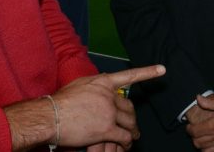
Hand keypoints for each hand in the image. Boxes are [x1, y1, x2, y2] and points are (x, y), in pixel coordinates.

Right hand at [6, 64, 164, 149]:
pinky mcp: (107, 128)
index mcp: (103, 82)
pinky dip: (126, 142)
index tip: (163, 69)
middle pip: (128, 106)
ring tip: (134, 137)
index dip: (148, 73)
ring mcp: (109, 112)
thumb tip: (99, 86)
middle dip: (132, 117)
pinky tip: (127, 145)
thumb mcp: (79, 85)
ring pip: (128, 122)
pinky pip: (123, 136)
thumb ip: (93, 86)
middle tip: (134, 125)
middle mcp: (109, 95)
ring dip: (132, 131)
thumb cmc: (58, 102)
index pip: (129, 76)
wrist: (50, 116)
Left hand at [185, 94, 213, 150]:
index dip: (189, 129)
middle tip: (197, 132)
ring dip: (202, 146)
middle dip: (195, 137)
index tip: (190, 126)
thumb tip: (198, 99)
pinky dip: (213, 151)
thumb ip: (210, 102)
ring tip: (204, 139)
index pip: (195, 132)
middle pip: (198, 143)